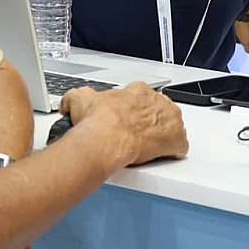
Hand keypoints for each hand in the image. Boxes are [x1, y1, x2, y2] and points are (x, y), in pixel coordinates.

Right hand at [62, 81, 187, 165]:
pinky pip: (180, 145)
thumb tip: (68, 102)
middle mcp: (156, 102)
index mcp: (137, 92)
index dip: (134, 110)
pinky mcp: (175, 139)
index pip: (141, 97)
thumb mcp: (80, 100)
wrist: (108, 137)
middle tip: (137, 136)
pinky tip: (164, 156)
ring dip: (163, 135)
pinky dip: (174, 151)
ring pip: (171, 126)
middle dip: (150, 122)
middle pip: (158, 111)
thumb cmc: (98, 121)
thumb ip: (74, 98)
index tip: (127, 120)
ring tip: (150, 147)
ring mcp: (168, 120)